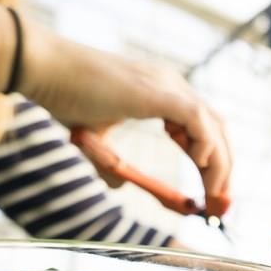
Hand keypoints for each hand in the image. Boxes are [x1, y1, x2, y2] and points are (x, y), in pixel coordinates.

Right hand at [20, 22, 231, 209]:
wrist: (45, 71)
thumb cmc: (65, 96)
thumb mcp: (94, 138)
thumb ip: (109, 161)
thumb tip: (119, 184)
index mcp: (161, 90)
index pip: (203, 123)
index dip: (214, 156)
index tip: (213, 187)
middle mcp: (170, 84)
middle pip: (217, 125)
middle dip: (224, 165)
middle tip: (221, 199)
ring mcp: (167, 85)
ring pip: (214, 124)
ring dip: (220, 163)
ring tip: (214, 193)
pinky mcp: (158, 92)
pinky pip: (198, 119)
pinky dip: (205, 144)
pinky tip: (199, 164)